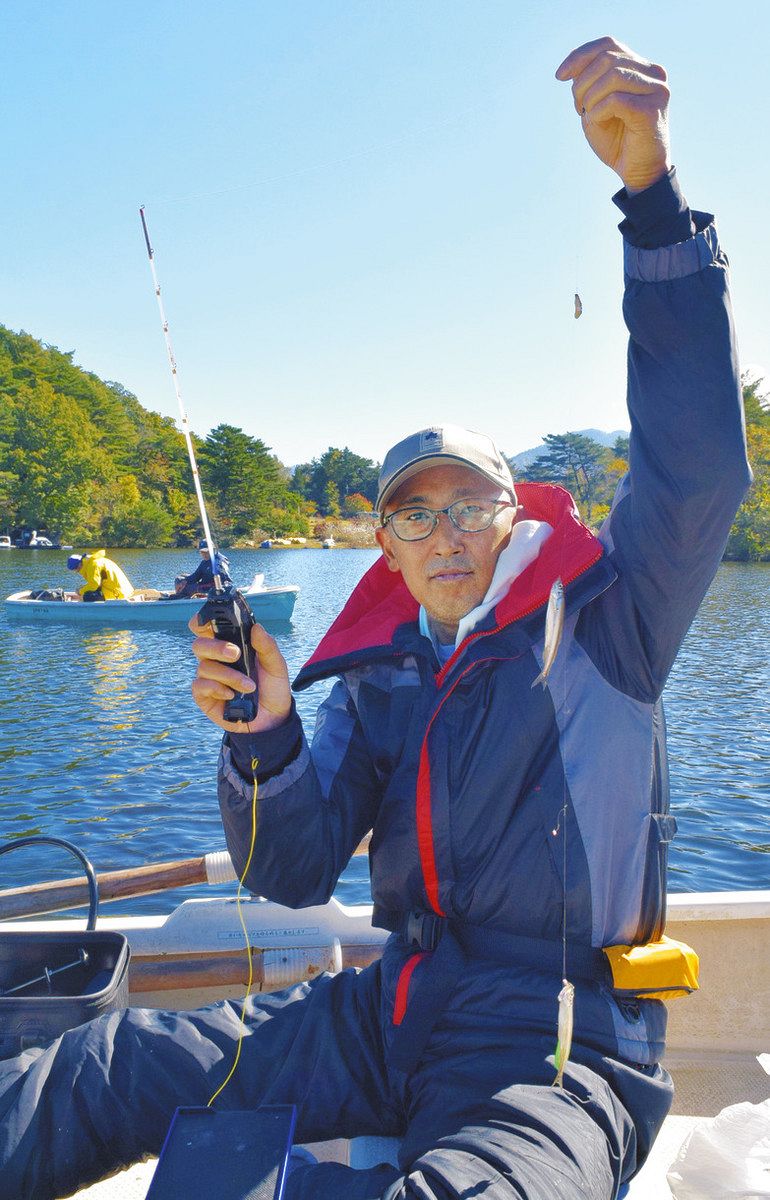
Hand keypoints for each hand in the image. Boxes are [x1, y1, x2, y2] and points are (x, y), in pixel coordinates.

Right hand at [189, 617, 291, 734]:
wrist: (273, 719)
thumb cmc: (272, 688)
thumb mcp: (276, 666)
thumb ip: (267, 646)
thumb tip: (256, 627)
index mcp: (230, 645)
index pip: (207, 628)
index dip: (202, 620)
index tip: (210, 620)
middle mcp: (216, 659)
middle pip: (199, 644)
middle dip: (216, 647)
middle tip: (235, 654)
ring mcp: (209, 678)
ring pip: (204, 666)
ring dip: (228, 675)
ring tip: (249, 686)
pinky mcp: (204, 697)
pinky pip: (200, 686)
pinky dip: (216, 688)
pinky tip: (231, 695)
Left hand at [556, 37, 669, 193]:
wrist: (638, 173)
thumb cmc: (618, 141)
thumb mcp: (596, 107)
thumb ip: (589, 84)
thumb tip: (574, 66)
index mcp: (641, 68)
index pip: (609, 45)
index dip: (580, 56)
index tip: (559, 76)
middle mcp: (654, 73)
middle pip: (607, 59)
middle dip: (582, 83)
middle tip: (578, 107)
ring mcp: (657, 90)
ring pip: (612, 76)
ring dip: (590, 97)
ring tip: (589, 116)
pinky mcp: (653, 109)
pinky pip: (616, 99)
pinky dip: (598, 110)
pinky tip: (597, 122)